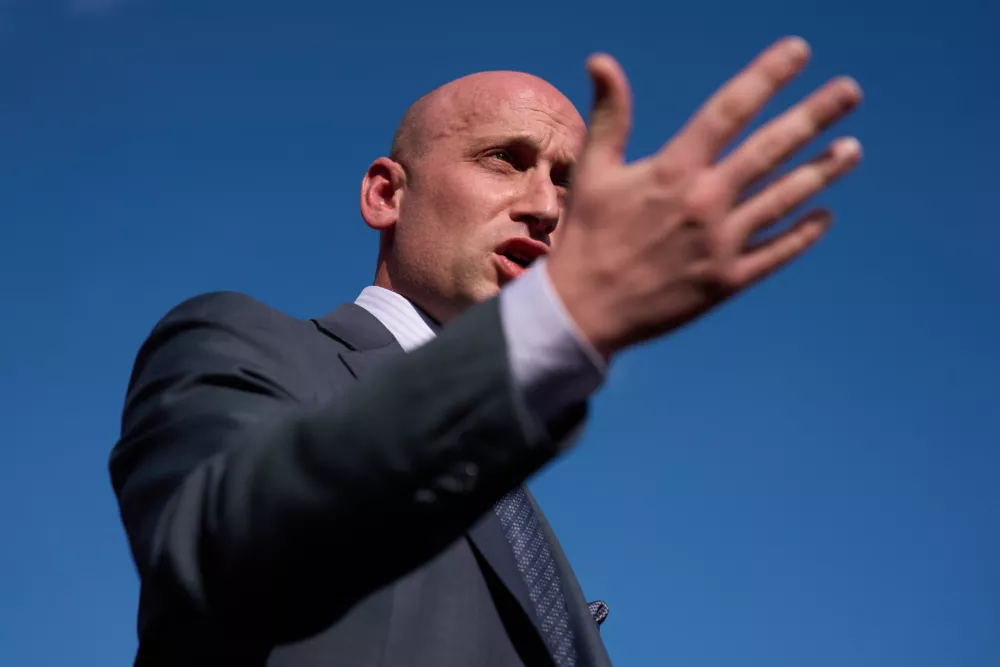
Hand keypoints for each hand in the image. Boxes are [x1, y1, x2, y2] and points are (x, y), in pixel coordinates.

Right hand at [547, 37, 861, 358]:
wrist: (583, 312)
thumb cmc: (586, 238)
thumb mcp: (593, 171)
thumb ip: (609, 115)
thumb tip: (600, 60)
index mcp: (672, 171)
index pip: (729, 110)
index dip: (767, 75)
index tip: (799, 50)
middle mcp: (705, 202)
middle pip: (772, 148)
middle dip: (815, 115)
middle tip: (851, 91)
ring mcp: (720, 244)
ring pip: (784, 198)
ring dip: (822, 171)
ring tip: (853, 149)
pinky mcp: (727, 281)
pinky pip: (776, 252)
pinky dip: (803, 233)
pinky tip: (825, 214)